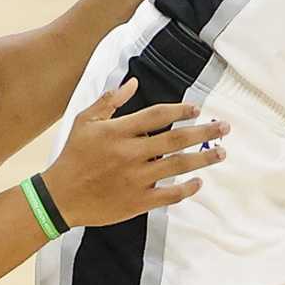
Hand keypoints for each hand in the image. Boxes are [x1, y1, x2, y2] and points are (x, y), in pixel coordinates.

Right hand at [41, 80, 228, 226]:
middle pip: (175, 139)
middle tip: (225, 127)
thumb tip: (133, 83)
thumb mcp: (84, 121)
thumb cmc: (73, 156)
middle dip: (204, 132)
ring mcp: (136, 179)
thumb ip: (109, 101)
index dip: (180, 110)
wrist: (60, 197)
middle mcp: (130, 153)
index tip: (197, 109)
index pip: (157, 115)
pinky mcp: (137, 201)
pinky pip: (169, 195)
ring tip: (221, 153)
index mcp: (117, 131)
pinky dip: (186, 189)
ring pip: (178, 166)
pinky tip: (198, 183)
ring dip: (203, 158)